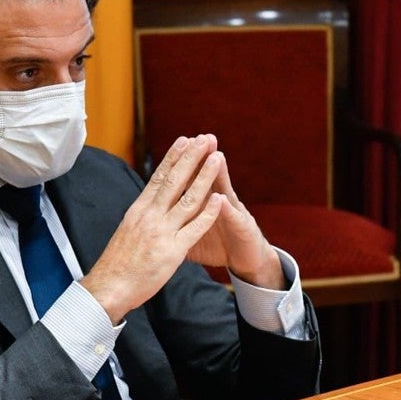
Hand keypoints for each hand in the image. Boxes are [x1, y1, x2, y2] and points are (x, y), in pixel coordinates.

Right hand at [81, 135, 225, 322]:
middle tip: (205, 138)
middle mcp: (149, 216)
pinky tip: (220, 199)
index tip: (185, 140)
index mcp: (138, 210)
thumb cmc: (117, 263)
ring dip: (204, 177)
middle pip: (174, 180)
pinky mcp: (172, 250)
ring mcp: (161, 232)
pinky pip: (194, 228)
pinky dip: (208, 212)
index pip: (158, 177)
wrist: (109, 288)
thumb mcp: (127, 231)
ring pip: (188, 198)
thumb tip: (149, 202)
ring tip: (217, 158)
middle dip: (192, 157)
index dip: (173, 157)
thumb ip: (142, 216)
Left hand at [186, 146, 283, 288]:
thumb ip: (177, 220)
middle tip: (200, 138)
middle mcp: (221, 202)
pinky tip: (222, 200)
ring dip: (220, 175)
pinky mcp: (244, 229)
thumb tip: (154, 214)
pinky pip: (234, 219)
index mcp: (205, 202)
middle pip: (210, 177)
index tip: (178, 144)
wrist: (247, 261)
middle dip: (204, 158)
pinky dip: (227, 210)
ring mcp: (234, 214)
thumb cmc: (218, 245)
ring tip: (216, 157)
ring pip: (225, 191)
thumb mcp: (192, 232)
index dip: (186, 162)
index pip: (194, 178)